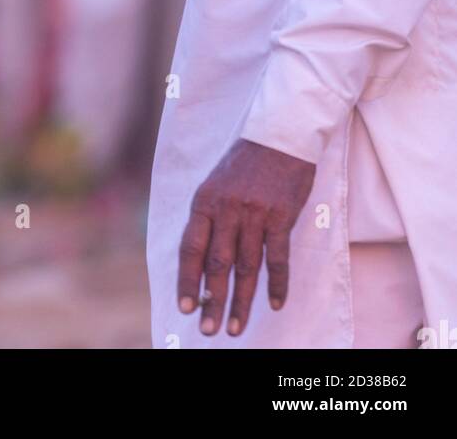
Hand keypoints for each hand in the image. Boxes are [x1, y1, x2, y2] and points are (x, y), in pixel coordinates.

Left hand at [177, 138, 315, 336]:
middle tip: (210, 330)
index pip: (190, 248)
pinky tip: (275, 304)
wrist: (279, 135)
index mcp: (204, 201)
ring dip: (241, 300)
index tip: (185, 308)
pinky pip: (277, 257)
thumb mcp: (215, 184)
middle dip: (212, 301)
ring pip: (246, 266)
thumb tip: (202, 263)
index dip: (187, 281)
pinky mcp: (281, 215)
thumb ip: (209, 219)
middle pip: (217, 264)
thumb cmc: (245, 164)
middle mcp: (226, 209)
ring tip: (236, 327)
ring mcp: (254, 213)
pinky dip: (277, 283)